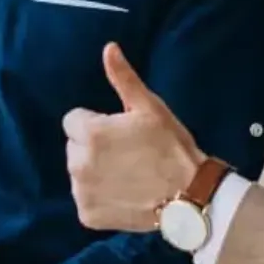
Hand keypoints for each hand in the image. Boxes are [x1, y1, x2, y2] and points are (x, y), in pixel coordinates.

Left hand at [63, 43, 204, 231]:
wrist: (190, 195)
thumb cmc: (170, 146)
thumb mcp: (149, 107)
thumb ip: (123, 78)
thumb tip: (108, 48)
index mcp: (90, 134)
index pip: (73, 120)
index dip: (96, 123)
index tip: (120, 131)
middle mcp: (78, 164)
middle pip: (75, 147)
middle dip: (93, 146)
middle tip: (126, 153)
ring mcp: (82, 192)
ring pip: (79, 173)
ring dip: (95, 171)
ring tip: (127, 174)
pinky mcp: (88, 216)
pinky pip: (85, 198)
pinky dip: (99, 198)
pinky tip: (124, 194)